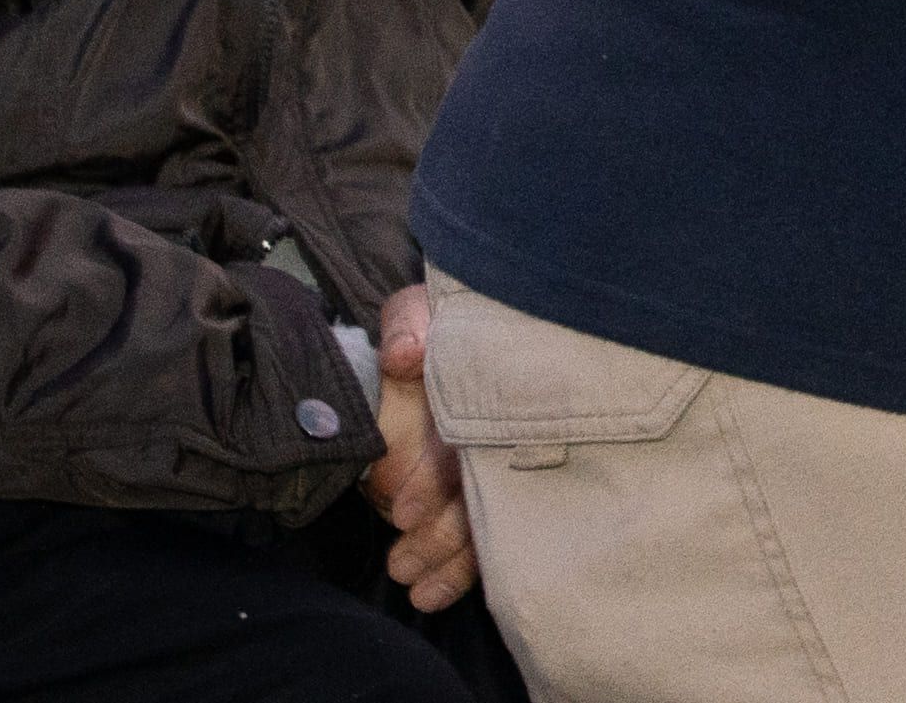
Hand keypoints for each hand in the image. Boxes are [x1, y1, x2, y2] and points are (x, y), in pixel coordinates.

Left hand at [360, 284, 478, 611]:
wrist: (440, 343)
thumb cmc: (434, 328)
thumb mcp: (420, 308)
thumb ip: (408, 325)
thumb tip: (404, 358)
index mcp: (492, 392)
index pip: (475, 442)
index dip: (441, 479)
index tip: (406, 510)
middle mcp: (503, 435)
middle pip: (484, 493)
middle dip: (444, 534)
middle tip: (402, 559)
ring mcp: (497, 468)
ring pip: (485, 523)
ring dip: (447, 559)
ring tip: (406, 576)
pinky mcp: (484, 496)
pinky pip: (482, 540)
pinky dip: (456, 573)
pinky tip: (429, 596)